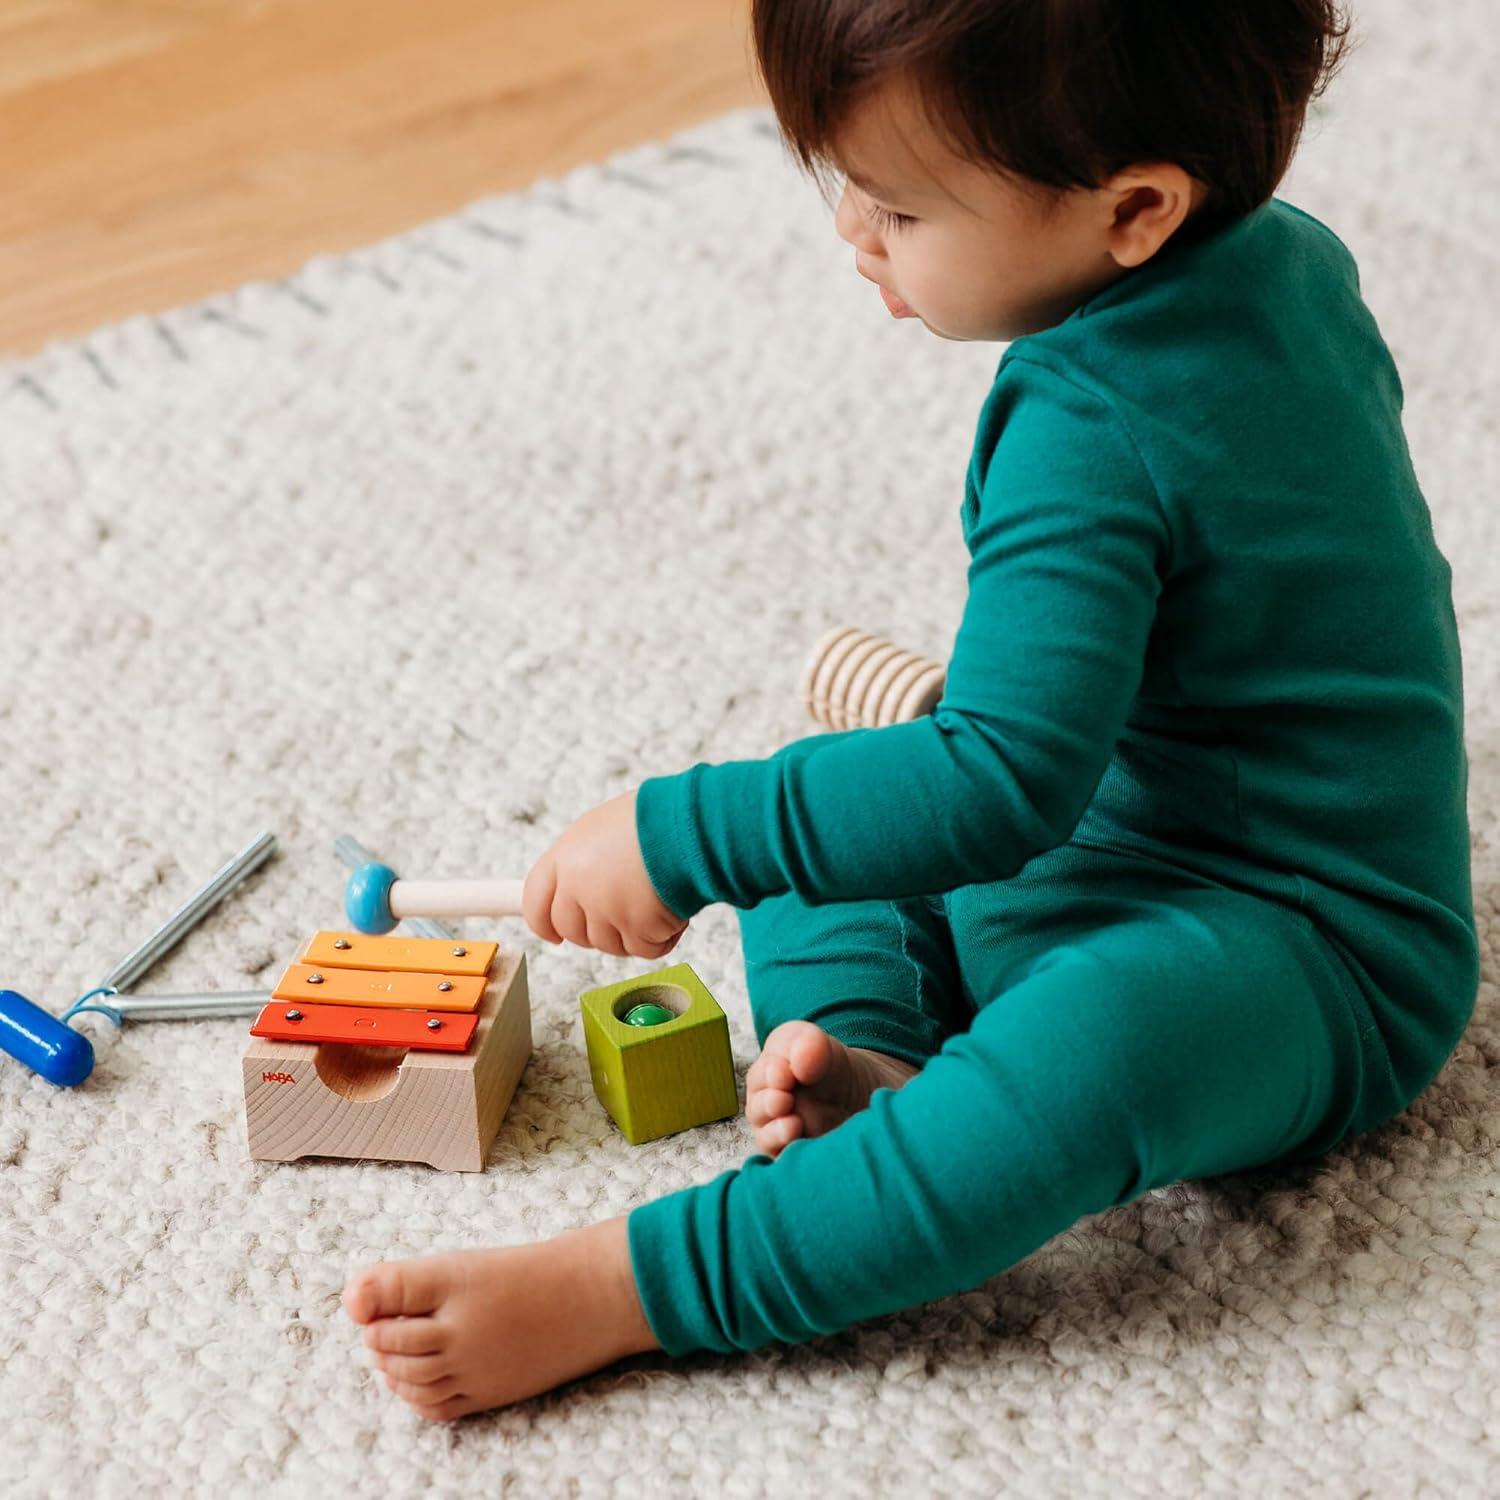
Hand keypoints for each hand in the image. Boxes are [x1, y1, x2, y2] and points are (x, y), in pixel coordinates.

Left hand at [522, 789, 687, 957]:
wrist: (691, 823)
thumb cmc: (656, 819)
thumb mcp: (604, 828)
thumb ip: (584, 863)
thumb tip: (575, 893)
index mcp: (566, 854)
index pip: (535, 900)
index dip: (542, 923)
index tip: (553, 935)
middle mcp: (578, 884)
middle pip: (573, 931)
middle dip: (597, 931)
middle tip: (627, 914)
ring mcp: (605, 908)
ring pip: (610, 945)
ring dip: (635, 932)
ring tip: (658, 900)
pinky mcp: (636, 926)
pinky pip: (645, 949)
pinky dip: (662, 938)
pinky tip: (674, 913)